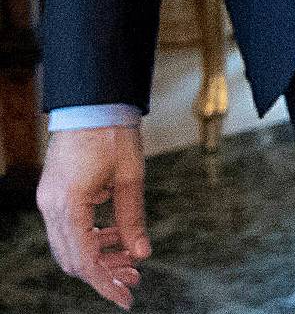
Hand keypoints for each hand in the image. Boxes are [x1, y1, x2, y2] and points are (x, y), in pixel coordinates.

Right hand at [38, 125, 149, 307]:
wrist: (93, 103)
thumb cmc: (113, 134)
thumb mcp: (130, 177)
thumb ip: (132, 219)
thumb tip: (142, 254)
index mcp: (68, 205)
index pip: (85, 260)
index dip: (106, 283)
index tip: (126, 299)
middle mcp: (51, 208)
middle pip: (73, 259)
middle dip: (103, 273)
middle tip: (134, 278)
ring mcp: (49, 202)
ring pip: (69, 246)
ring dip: (98, 256)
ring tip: (130, 259)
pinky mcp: (54, 195)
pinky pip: (69, 229)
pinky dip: (91, 237)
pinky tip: (115, 236)